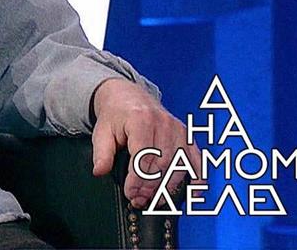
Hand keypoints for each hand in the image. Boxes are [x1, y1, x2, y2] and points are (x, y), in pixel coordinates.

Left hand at [90, 78, 201, 209]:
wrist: (128, 97)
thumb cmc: (116, 115)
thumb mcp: (102, 131)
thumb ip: (102, 153)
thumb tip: (99, 171)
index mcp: (141, 120)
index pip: (144, 157)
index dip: (138, 180)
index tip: (130, 194)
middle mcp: (164, 124)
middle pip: (163, 164)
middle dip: (151, 187)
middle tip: (140, 201)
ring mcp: (178, 130)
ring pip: (179, 166)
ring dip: (168, 188)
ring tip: (154, 200)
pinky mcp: (187, 136)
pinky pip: (196, 160)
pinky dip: (196, 178)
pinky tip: (192, 193)